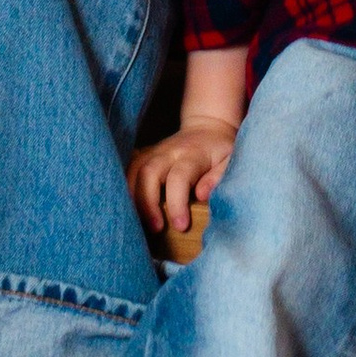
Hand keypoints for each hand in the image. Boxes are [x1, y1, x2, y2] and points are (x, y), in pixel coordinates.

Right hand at [129, 121, 237, 239]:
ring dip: (132, 198)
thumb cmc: (221, 150)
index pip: (179, 177)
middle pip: (148, 173)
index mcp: (192, 154)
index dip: (177, 203)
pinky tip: (129, 207)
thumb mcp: (230, 161)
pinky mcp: (145, 155)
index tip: (180, 226)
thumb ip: (218, 177)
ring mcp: (154, 152)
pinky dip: (125, 188)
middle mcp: (168, 151)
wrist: (207, 127)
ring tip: (139, 223)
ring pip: (133, 171)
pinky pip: (129, 170)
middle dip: (147, 203)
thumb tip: (201, 195)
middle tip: (156, 228)